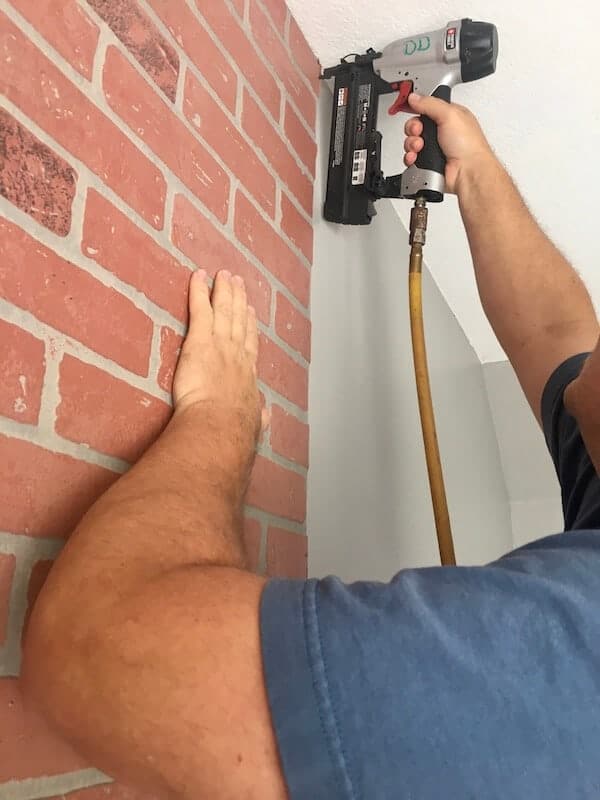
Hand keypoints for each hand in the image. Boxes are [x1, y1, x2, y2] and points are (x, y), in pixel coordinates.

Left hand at [173, 269, 268, 440]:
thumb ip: (259, 417)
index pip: (249, 344)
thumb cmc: (234, 429)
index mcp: (247, 374)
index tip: (250, 312)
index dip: (250, 326)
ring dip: (224, 290)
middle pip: (239, 320)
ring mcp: (220, 344)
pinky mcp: (200, 341)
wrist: (219, 425)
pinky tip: (198, 276)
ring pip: (224, 310)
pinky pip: (200, 310)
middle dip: (238, 300)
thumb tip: (266, 416)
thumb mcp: (253, 423)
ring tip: (223, 275)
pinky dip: (199, 291)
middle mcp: (237, 354)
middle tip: (238, 282)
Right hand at [403, 93, 495, 194]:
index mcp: (448, 116)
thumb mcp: (450, 114)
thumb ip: (429, 103)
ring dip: (412, 144)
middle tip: (419, 131)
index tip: (406, 106)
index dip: (416, 106)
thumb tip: (414, 97)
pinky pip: (411, 158)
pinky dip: (410, 158)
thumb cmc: (469, 146)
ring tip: (420, 147)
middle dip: (413, 128)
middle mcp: (441, 132)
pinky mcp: (428, 163)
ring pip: (412, 142)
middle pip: (416, 125)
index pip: (426, 107)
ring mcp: (434, 148)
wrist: (468, 172)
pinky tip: (416, 157)